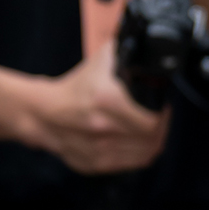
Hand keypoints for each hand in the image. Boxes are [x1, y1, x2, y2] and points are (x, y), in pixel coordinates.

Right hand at [24, 45, 167, 173]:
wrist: (43, 113)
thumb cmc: (75, 88)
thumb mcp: (101, 62)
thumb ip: (126, 50)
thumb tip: (149, 44)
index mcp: (106, 100)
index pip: (153, 119)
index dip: (164, 115)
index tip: (165, 107)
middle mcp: (103, 127)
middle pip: (152, 138)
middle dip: (162, 128)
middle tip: (162, 118)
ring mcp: (100, 150)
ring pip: (146, 153)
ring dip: (154, 142)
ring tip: (153, 130)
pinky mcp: (96, 165)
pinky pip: (133, 164)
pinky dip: (142, 154)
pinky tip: (142, 143)